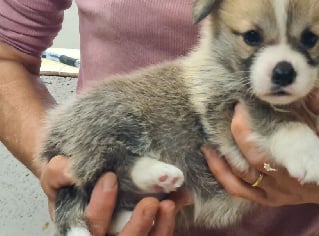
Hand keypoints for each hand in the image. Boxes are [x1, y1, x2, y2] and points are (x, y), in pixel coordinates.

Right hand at [40, 156, 190, 234]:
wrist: (84, 175)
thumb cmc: (70, 179)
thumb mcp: (57, 174)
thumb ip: (59, 173)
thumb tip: (72, 170)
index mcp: (79, 229)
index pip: (89, 226)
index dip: (100, 207)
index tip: (110, 178)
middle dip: (137, 226)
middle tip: (150, 202)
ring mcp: (125, 233)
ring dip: (160, 227)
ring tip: (169, 204)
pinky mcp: (145, 230)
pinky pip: (159, 234)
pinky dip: (170, 220)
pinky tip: (180, 200)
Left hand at [202, 90, 318, 206]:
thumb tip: (309, 91)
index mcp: (310, 167)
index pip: (276, 150)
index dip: (255, 130)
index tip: (244, 105)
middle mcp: (289, 184)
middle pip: (255, 161)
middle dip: (240, 134)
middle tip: (233, 109)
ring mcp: (276, 193)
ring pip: (242, 178)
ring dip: (224, 156)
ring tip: (212, 132)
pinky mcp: (268, 197)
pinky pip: (239, 189)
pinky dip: (222, 174)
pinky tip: (210, 155)